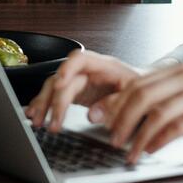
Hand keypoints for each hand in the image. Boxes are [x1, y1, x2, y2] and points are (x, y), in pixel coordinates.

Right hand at [26, 50, 143, 131]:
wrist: (147, 95)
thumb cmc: (143, 93)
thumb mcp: (136, 98)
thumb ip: (114, 105)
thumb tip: (92, 115)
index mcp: (104, 66)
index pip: (80, 59)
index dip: (67, 69)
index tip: (58, 85)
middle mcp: (88, 71)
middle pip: (62, 79)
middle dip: (53, 101)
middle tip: (51, 123)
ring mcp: (80, 81)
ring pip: (54, 87)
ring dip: (44, 104)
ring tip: (38, 121)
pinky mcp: (76, 92)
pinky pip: (54, 95)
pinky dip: (43, 105)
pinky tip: (34, 114)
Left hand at [92, 62, 182, 167]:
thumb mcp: (175, 109)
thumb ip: (149, 106)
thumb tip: (109, 112)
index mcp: (177, 71)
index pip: (136, 83)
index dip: (114, 101)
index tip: (96, 117)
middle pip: (143, 94)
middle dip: (121, 118)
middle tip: (111, 138)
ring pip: (158, 112)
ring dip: (138, 135)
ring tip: (128, 152)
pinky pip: (176, 125)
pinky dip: (158, 139)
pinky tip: (149, 150)